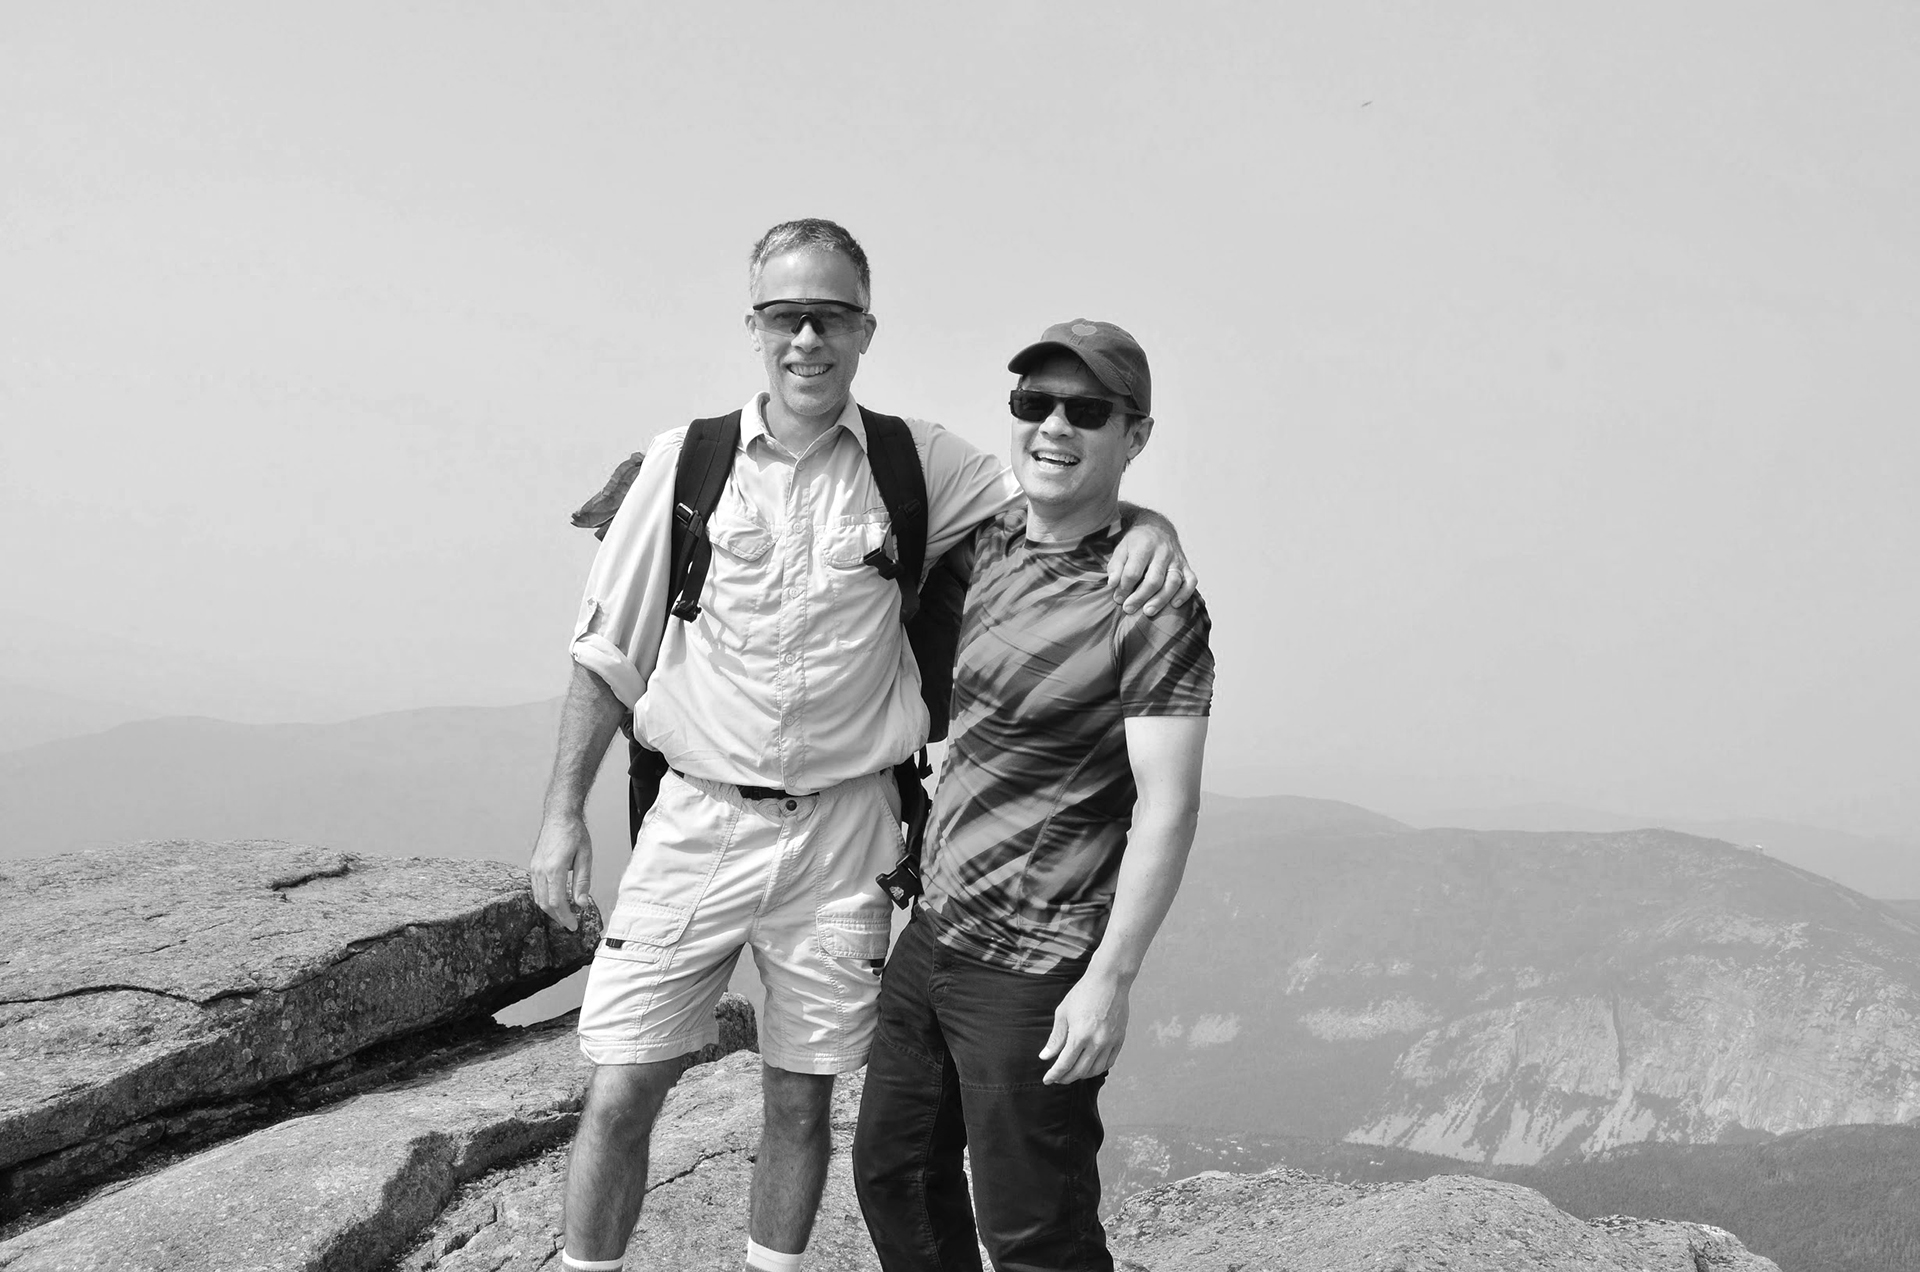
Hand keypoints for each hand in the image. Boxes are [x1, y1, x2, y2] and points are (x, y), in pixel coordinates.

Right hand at [529, 812, 592, 930]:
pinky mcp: (533, 866)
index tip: (573, 926)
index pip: (557, 902)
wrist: (560, 816)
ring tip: (564, 915)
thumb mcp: (585, 857)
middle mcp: (540, 870)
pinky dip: (545, 899)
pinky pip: (536, 889)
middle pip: (545, 903)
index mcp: (554, 868)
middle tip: (570, 924)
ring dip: (550, 910)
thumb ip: (582, 882)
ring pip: (538, 898)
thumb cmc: (574, 833)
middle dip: (558, 917)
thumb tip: (581, 904)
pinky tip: (555, 901)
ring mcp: (534, 868)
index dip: (565, 917)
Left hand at [1038, 971, 1129, 1084]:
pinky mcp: (1120, 1039)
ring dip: (1082, 1075)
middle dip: (1066, 1078)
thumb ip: (1055, 1038)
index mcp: (1080, 1035)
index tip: (1047, 1080)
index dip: (1054, 1074)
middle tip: (1058, 1078)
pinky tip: (1089, 1066)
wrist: (1110, 980)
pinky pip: (1109, 1062)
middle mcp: (1097, 1042)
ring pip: (1095, 1070)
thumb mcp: (1063, 1013)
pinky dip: (1098, 1068)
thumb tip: (1045, 1057)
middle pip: (1079, 1071)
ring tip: (1072, 1072)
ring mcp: (1110, 1042)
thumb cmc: (1083, 993)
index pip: (1065, 1064)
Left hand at [1108, 520, 1197, 615]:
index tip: (1118, 599)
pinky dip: (1185, 594)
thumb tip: (1113, 584)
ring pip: (1173, 582)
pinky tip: (1175, 605)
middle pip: (1154, 580)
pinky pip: (1191, 581)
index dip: (1124, 588)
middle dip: (1140, 597)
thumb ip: (1115, 566)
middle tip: (1129, 609)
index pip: (1133, 572)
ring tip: (1148, 612)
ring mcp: (1177, 559)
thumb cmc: (1136, 543)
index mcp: (1144, 546)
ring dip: (1161, 599)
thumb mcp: (1121, 549)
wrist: (1157, 527)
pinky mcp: (1186, 565)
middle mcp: (1163, 552)